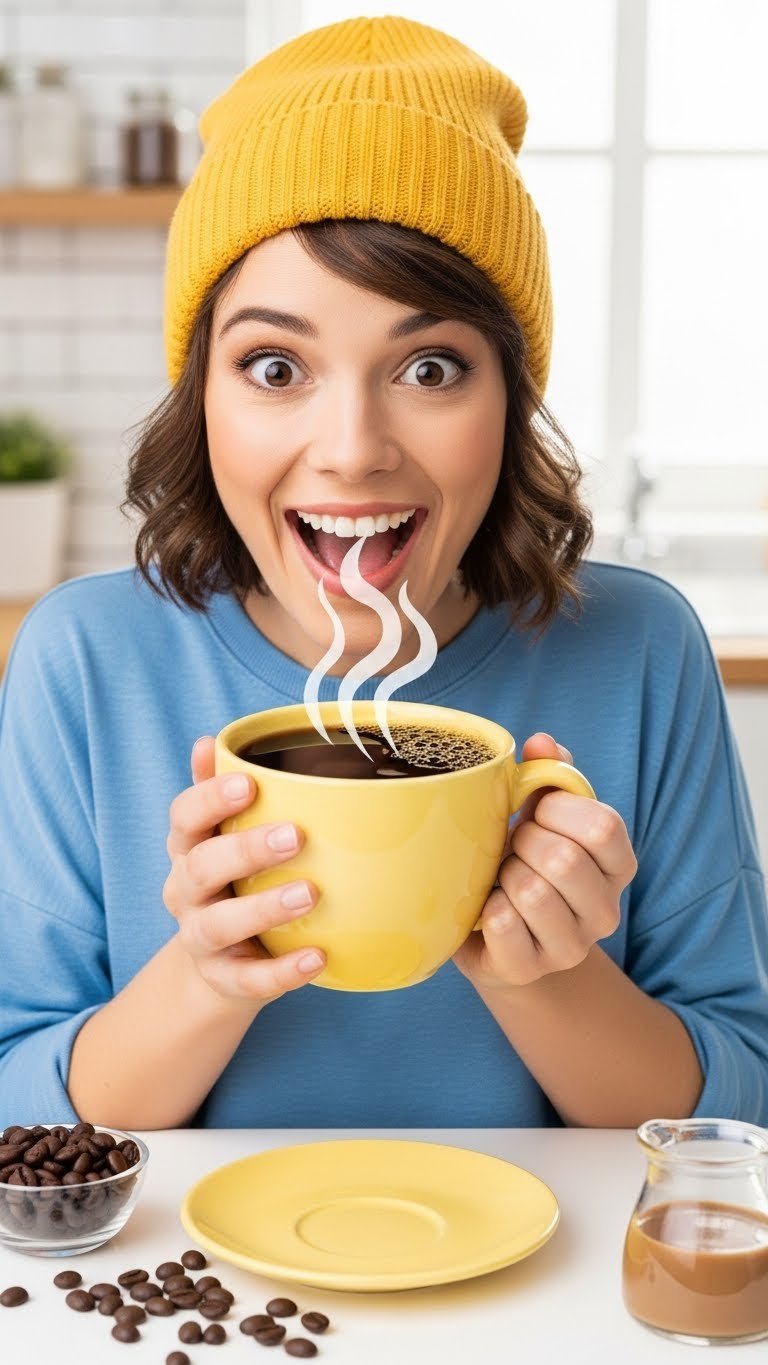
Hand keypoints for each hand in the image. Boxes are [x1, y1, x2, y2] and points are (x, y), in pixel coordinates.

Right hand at [163, 736, 325, 1000]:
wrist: (215, 968)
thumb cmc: (232, 881)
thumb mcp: (220, 836)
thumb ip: (218, 790)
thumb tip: (210, 741)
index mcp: (187, 848)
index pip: (184, 818)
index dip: (211, 799)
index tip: (250, 784)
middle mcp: (186, 892)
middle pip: (200, 868)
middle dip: (246, 850)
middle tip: (297, 835)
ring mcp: (201, 939)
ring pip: (220, 925)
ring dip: (265, 908)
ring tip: (310, 893)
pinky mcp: (224, 980)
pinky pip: (249, 979)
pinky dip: (283, 972)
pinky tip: (318, 958)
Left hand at [453, 732, 635, 990]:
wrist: (498, 937)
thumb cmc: (524, 862)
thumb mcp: (543, 817)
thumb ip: (548, 775)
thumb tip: (542, 742)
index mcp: (619, 865)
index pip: (603, 827)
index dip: (558, 810)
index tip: (535, 812)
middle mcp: (606, 912)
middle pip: (564, 859)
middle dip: (524, 842)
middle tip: (512, 848)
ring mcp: (571, 947)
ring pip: (533, 893)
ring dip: (504, 875)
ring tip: (502, 878)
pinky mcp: (530, 970)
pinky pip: (502, 925)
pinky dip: (486, 908)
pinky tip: (488, 908)